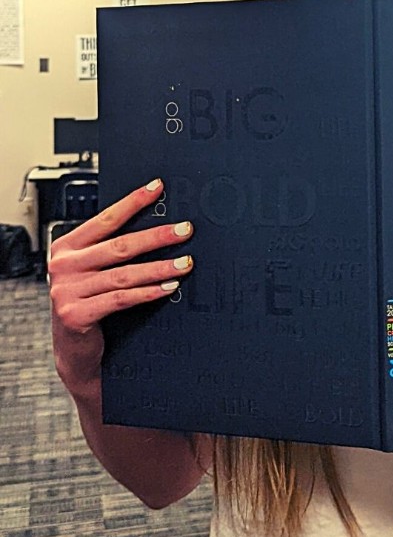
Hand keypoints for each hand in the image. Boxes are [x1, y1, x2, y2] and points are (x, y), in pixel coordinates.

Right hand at [48, 178, 193, 390]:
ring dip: (160, 267)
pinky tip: (168, 287)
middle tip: (184, 230)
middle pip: (119, 246)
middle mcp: (63, 266)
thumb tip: (158, 227)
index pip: (106, 219)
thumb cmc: (89, 302)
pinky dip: (148, 292)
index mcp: (67, 247)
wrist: (73, 349)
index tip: (157, 188)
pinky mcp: (76, 314)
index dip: (133, 202)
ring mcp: (67, 291)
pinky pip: (121, 299)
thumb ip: (111, 251)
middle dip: (157, 236)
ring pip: (124, 274)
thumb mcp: (93, 272)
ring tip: (185, 262)